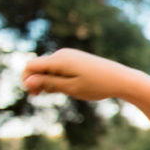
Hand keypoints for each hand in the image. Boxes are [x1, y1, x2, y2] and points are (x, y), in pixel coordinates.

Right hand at [23, 48, 143, 100]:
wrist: (122, 79)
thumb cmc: (97, 85)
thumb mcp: (71, 88)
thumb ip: (48, 83)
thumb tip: (27, 80)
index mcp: (59, 60)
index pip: (31, 66)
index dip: (27, 80)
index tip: (34, 95)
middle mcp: (62, 54)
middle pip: (39, 66)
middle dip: (38, 81)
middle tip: (44, 96)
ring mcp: (70, 55)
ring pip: (50, 67)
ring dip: (48, 80)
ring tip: (58, 92)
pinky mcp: (76, 58)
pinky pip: (60, 67)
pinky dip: (58, 77)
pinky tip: (66, 87)